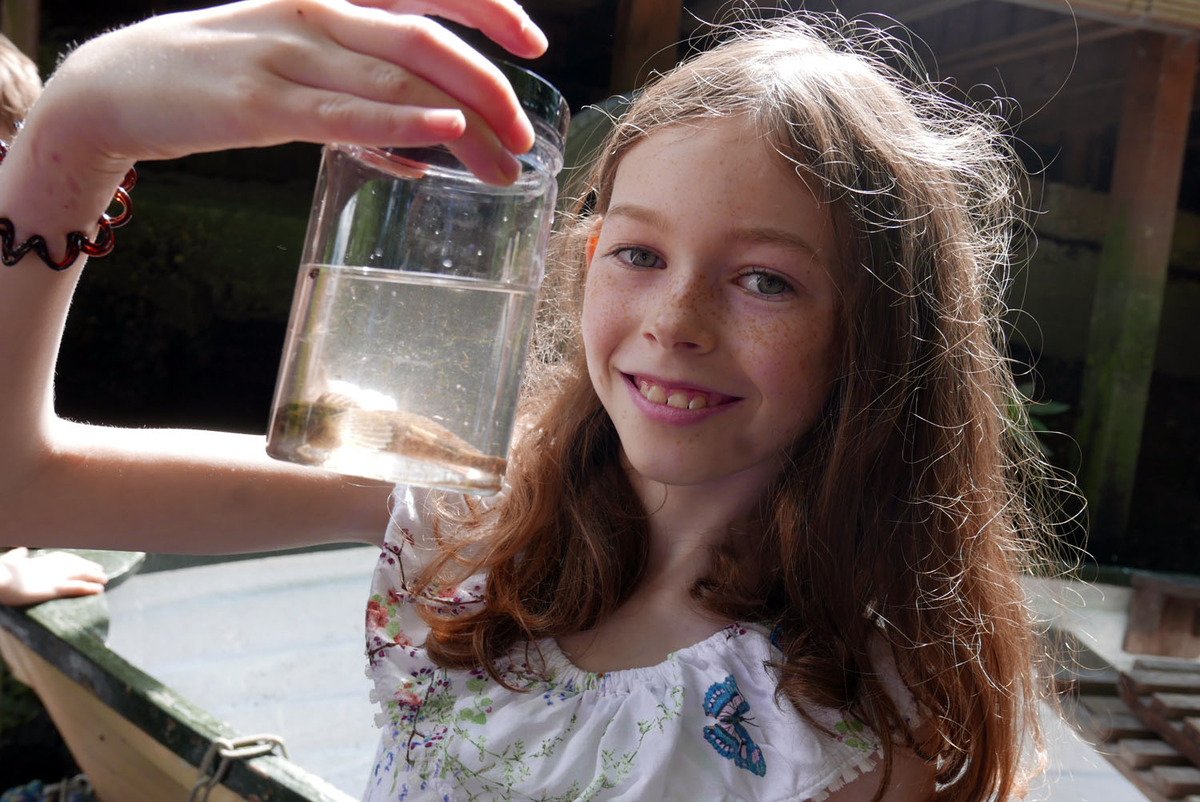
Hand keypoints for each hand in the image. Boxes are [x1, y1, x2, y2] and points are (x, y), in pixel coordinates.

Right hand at [0, 547, 108, 605]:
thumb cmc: (1, 571)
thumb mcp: (10, 561)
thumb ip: (18, 556)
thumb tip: (22, 550)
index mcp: (42, 560)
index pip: (65, 559)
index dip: (78, 561)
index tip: (86, 564)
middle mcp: (52, 567)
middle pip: (76, 566)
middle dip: (89, 569)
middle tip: (101, 572)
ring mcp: (54, 577)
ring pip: (81, 575)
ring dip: (94, 578)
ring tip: (105, 580)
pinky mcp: (53, 588)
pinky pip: (76, 588)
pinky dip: (89, 588)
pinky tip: (99, 590)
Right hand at [28, 0, 548, 184]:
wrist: (117, 84)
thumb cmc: (220, 75)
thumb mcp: (300, 68)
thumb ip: (365, 99)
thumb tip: (429, 150)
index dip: (486, 7)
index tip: (534, 42)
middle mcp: (316, 14)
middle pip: (425, 42)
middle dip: (489, 88)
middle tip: (524, 137)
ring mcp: (286, 54)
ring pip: (396, 83)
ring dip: (463, 127)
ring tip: (503, 164)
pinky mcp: (258, 103)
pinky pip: (341, 114)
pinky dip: (399, 123)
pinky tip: (443, 134)